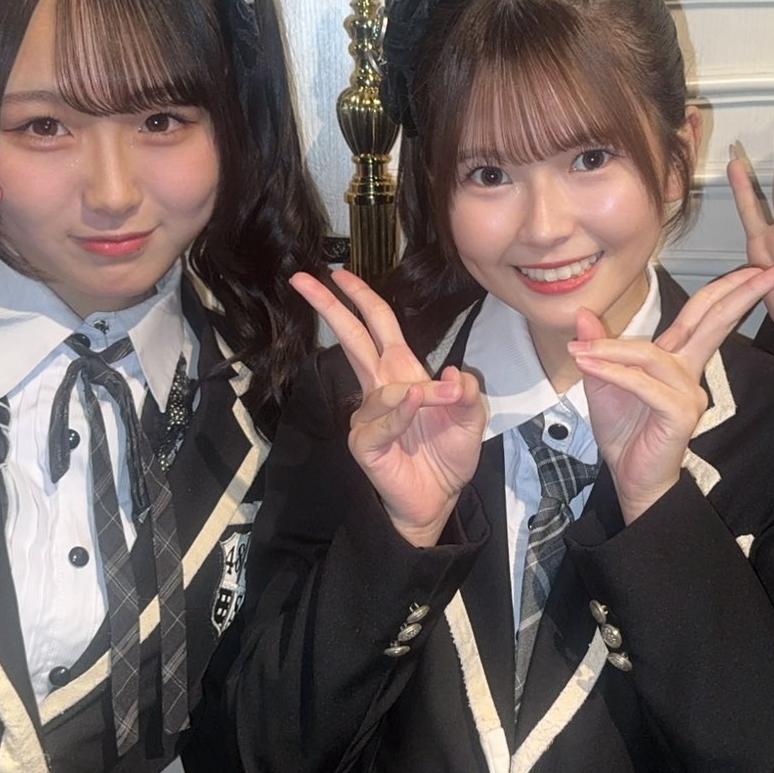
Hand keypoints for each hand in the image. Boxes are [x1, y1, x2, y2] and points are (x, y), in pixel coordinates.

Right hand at [291, 269, 486, 546]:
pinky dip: (403, 412)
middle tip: (303, 279)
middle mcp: (379, 388)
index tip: (339, 274)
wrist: (439, 498)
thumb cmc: (448, 455)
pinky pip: (384, 420)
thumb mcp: (469, 418)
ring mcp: (368, 414)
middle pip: (352, 338)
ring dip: (423, 392)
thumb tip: (451, 373)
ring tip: (447, 402)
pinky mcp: (365, 441)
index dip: (361, 298)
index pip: (377, 327)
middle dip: (329, 306)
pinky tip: (416, 404)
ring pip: (389, 387)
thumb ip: (465, 392)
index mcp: (400, 372)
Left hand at [568, 264, 773, 522]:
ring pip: (653, 355)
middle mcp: (689, 373)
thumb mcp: (602, 381)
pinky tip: (589, 365)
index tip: (756, 268)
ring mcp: (688, 394)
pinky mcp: (679, 415)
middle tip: (773, 269)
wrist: (630, 480)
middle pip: (716, 321)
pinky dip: (615, 373)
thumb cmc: (625, 433)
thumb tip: (584, 313)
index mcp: (678, 361)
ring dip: (613, 350)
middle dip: (742, 292)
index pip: (705, 316)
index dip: (729, 288)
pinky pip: (644, 385)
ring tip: (579, 353)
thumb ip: (599, 346)